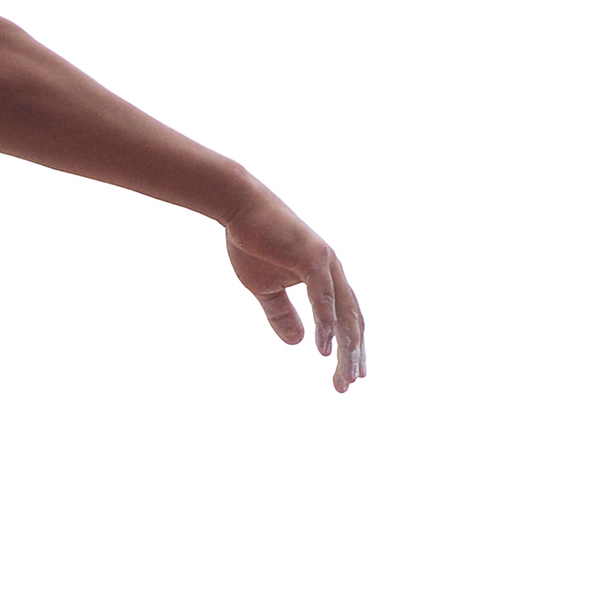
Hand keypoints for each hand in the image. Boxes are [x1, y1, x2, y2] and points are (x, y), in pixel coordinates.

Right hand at [223, 191, 366, 391]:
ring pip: (343, 312)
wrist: (238, 207)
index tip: (351, 376)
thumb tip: (297, 343)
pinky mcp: (311, 257)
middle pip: (352, 320)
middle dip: (353, 355)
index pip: (345, 318)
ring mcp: (325, 263)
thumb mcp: (264, 288)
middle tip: (348, 386)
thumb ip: (282, 314)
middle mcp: (333, 271)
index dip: (351, 347)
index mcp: (326, 278)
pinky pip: (323, 297)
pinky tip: (324, 348)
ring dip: (346, 346)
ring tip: (345, 374)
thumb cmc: (252, 242)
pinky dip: (325, 323)